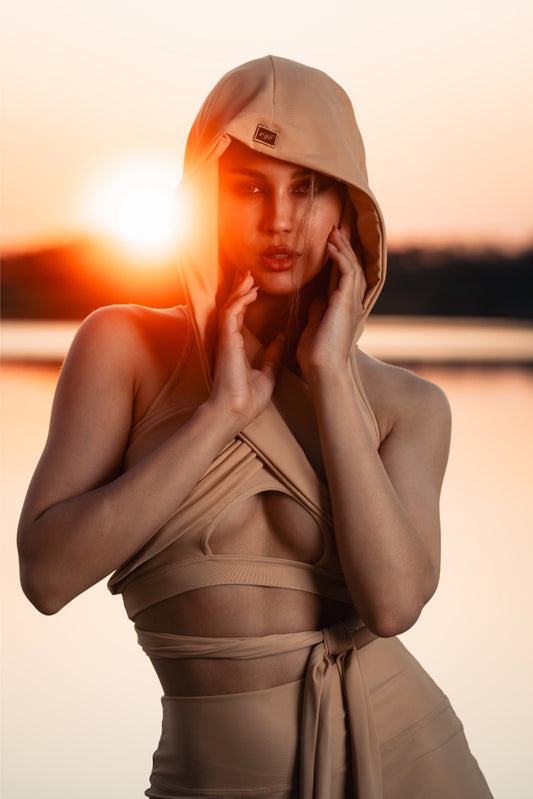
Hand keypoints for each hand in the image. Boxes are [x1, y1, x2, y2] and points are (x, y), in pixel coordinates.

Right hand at [208, 271, 284, 426]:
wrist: (236, 412)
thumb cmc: (248, 399)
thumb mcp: (267, 374)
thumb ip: (272, 356)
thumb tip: (282, 339)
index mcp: (237, 347)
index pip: (239, 317)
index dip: (245, 300)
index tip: (255, 287)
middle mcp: (229, 341)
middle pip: (232, 307)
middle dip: (240, 289)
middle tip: (248, 273)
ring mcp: (226, 340)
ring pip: (229, 307)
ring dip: (239, 290)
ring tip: (249, 276)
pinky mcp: (226, 341)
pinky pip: (230, 314)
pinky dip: (240, 301)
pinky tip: (250, 291)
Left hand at [297, 225, 366, 378]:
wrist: (322, 369)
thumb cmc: (316, 355)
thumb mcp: (315, 327)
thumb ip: (318, 312)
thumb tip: (317, 301)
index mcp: (343, 308)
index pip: (345, 277)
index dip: (341, 258)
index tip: (332, 243)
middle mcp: (351, 303)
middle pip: (353, 267)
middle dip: (346, 247)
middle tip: (338, 229)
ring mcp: (351, 302)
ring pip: (352, 266)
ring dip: (343, 247)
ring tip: (335, 231)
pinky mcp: (345, 302)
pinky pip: (346, 272)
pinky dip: (340, 257)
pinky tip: (331, 246)